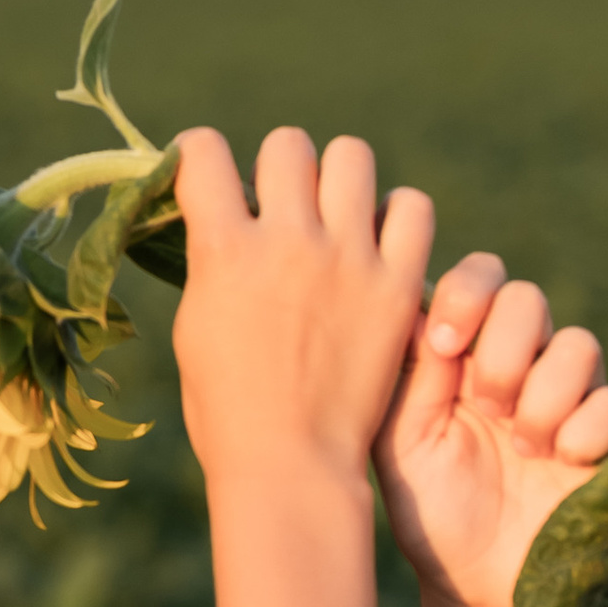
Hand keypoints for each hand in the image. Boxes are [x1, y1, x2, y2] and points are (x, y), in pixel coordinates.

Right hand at [172, 126, 436, 495]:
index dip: (198, 155)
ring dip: (338, 180)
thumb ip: (210, 261)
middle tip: (282, 207)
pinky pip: (412, 208)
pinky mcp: (397, 285)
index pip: (203, 150)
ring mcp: (348, 259)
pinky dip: (397, 217)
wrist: (290, 462)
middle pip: (287, 144)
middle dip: (279, 168)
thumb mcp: (195, 324)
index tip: (205, 176)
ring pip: (352, 157)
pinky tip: (381, 243)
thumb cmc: (226, 407)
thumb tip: (214, 215)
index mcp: (223, 250)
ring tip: (335, 216)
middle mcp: (287, 240)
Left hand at [375, 253, 607, 606]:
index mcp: (466, 355)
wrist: (476, 585)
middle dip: (503, 347)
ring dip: (543, 394)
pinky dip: (586, 428)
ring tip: (521, 445)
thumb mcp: (398, 440)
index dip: (468, 294)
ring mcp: (570, 400)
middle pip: (529, 298)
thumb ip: (405, 372)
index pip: (481, 280)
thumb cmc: (431, 510)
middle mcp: (522, 366)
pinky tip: (559, 460)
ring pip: (578, 345)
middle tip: (485, 403)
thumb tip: (413, 304)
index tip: (442, 342)